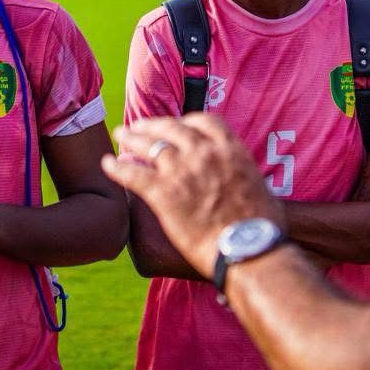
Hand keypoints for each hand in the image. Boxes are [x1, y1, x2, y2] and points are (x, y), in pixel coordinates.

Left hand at [102, 114, 283, 277]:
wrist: (249, 248)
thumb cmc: (262, 228)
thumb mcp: (261, 188)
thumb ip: (246, 178)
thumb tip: (247, 184)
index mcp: (230, 149)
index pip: (203, 121)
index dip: (187, 121)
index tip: (178, 125)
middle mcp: (203, 152)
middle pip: (171, 127)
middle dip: (152, 125)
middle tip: (139, 126)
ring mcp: (182, 170)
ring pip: (149, 145)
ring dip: (132, 138)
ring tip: (120, 134)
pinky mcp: (163, 193)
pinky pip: (133, 174)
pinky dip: (117, 167)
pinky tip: (107, 163)